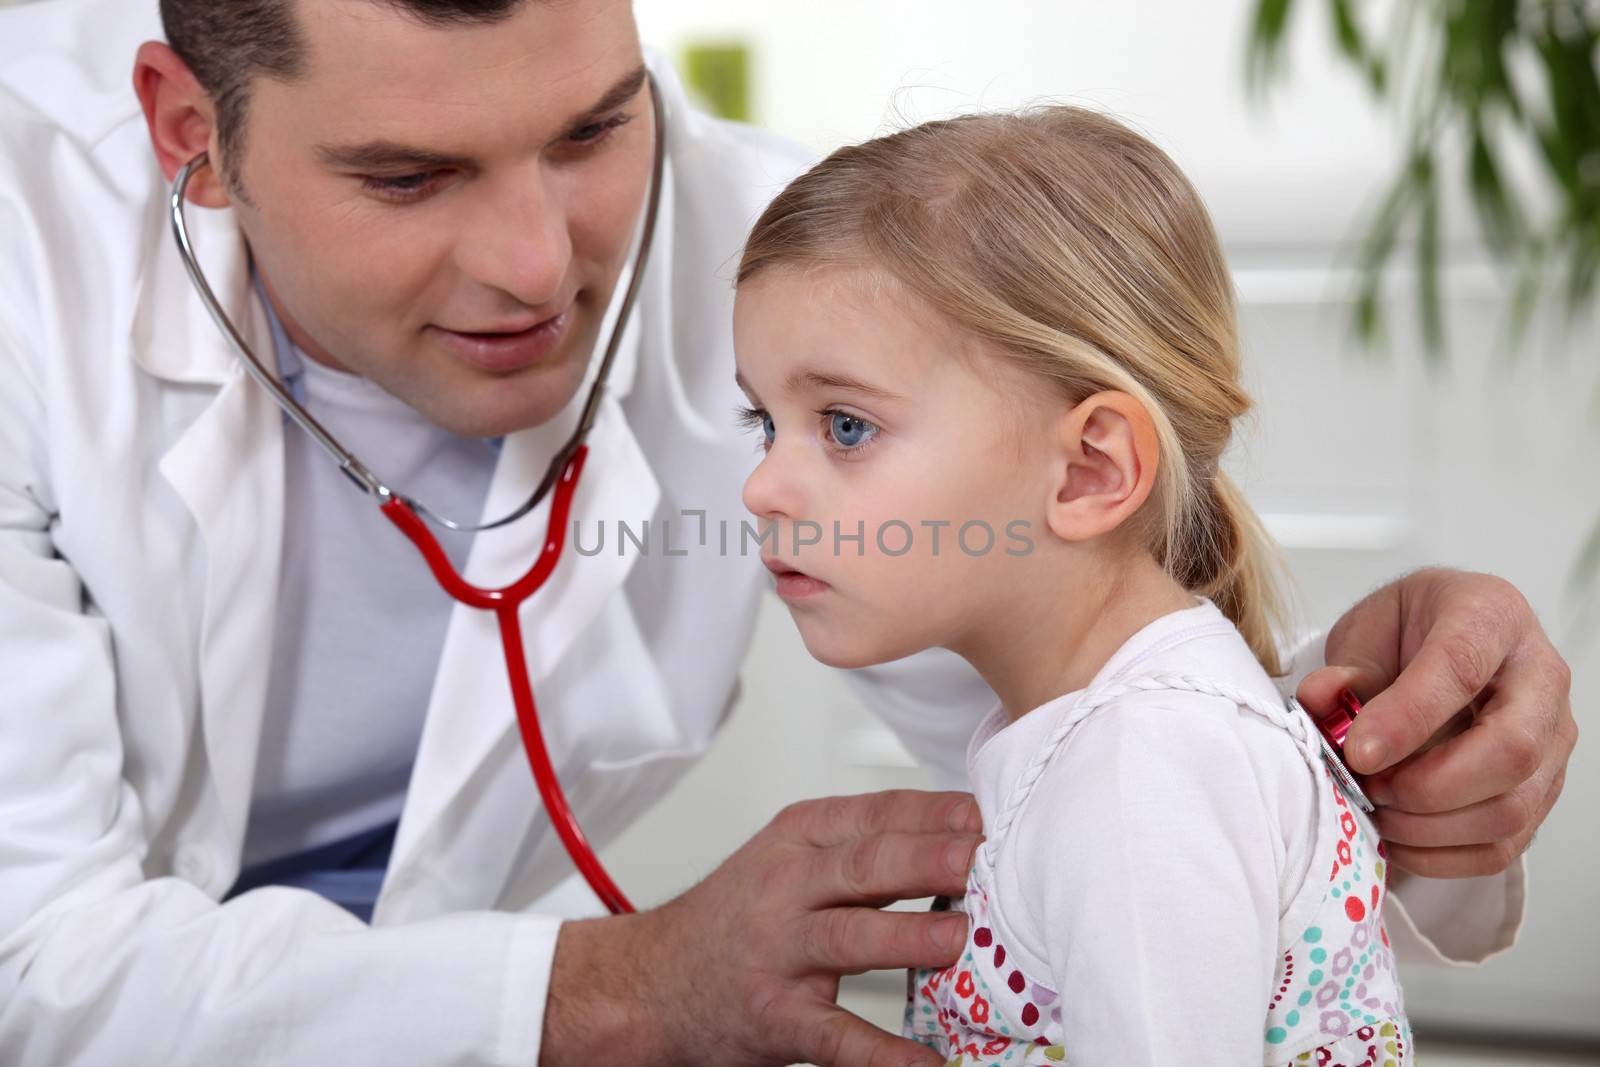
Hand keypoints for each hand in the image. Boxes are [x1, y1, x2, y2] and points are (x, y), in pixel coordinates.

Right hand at [544, 790, 980, 1066]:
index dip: (935, 815)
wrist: (650, 982)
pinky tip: (927, 1062)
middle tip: (981, 857)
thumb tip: (964, 840)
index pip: (876, 815)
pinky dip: (883, 1053)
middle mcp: (786, 888)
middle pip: (863, 867)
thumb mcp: (790, 859)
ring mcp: (777, 954)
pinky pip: (835, 1036)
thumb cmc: (738, 916)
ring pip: (848, 939)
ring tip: (959, 938)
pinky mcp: (774, 1018)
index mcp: (799, 839)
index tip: (989, 816)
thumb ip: (864, 848)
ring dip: (906, 937)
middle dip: (924, 859)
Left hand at [1296, 567, 1576, 878]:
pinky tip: (1396, 838)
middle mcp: (1540, 679)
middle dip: (1427, 785)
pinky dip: (1441, 855)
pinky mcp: (1541, 791)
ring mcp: (1551, 741)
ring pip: (1511, 809)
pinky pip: (1503, 845)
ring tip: (1375, 809)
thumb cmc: (1407, 634)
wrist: (1438, 642)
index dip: (1407, 718)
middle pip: (1510, 750)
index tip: (1358, 751)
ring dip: (1430, 826)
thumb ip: (1345, 671)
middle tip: (1368, 786)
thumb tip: (1319, 700)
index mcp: (1492, 618)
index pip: (1461, 669)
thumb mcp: (1367, 631)